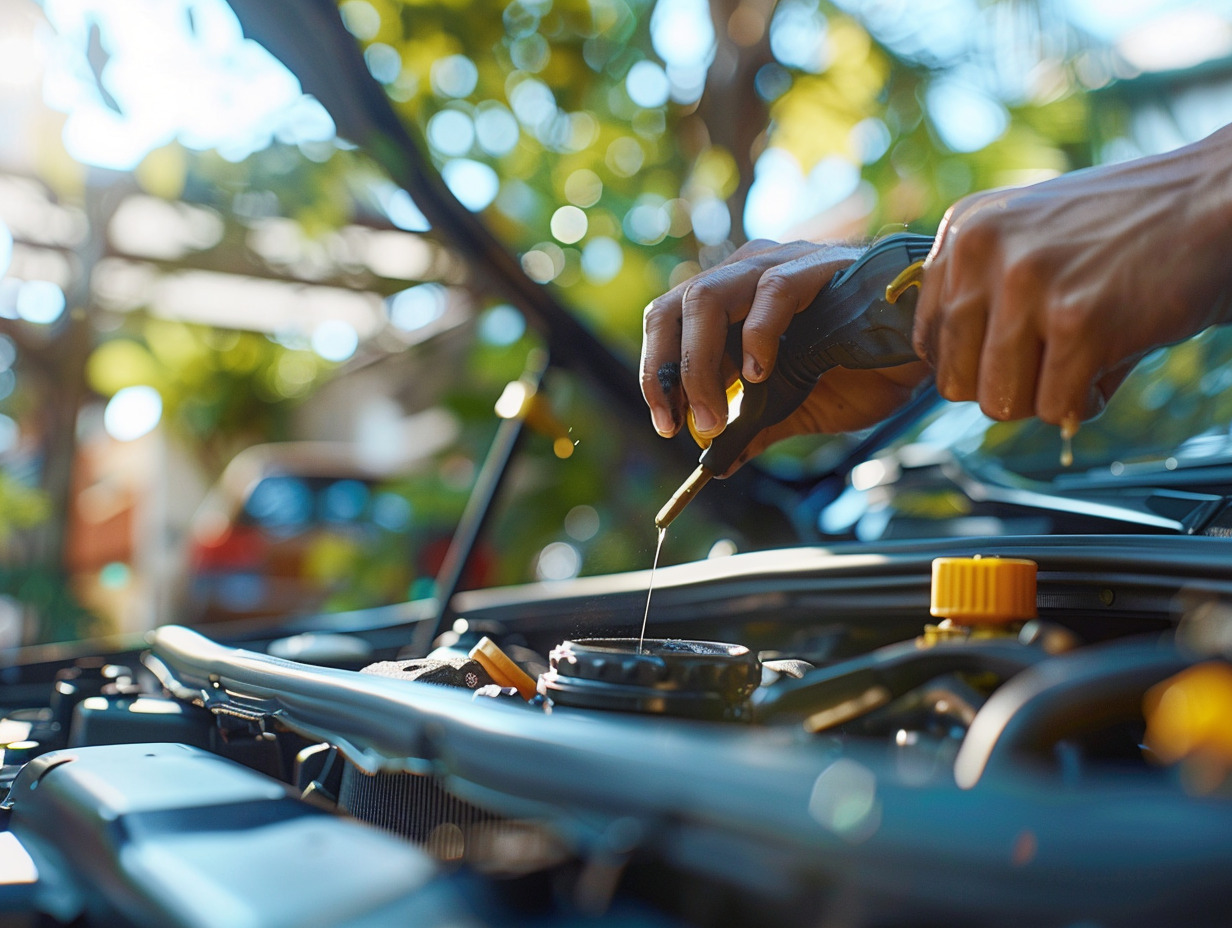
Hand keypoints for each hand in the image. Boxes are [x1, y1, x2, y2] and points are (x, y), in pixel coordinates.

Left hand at [640, 240, 929, 473]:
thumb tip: (716, 465)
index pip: (668, 322)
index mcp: (735, 302)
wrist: (927, 348)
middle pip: (674, 306)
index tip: (666, 425)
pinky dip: (756, 336)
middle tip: (679, 424)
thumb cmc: (865, 368)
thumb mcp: (796, 407)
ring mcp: (781, 263)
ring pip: (707, 297)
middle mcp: (748, 274)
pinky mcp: (818, 265)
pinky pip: (772, 290)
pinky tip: (761, 375)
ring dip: (701, 365)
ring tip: (714, 415)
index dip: (657, 373)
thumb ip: (754, 427)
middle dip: (666, 370)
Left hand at [913, 125, 1231, 428]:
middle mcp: (981, 252)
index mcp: (962, 232)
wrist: (1216, 197)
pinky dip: (1085, 402)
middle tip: (1051, 362)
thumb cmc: (1123, 228)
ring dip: (1044, 399)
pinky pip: (1055, 409)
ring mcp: (1027, 285)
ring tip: (1082, 357)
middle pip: (956, 382)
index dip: (971, 365)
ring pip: (999, 403)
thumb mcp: (1025, 236)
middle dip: (1005, 388)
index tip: (1010, 357)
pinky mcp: (1077, 321)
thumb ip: (979, 293)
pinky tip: (1111, 359)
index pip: (927, 340)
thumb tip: (945, 379)